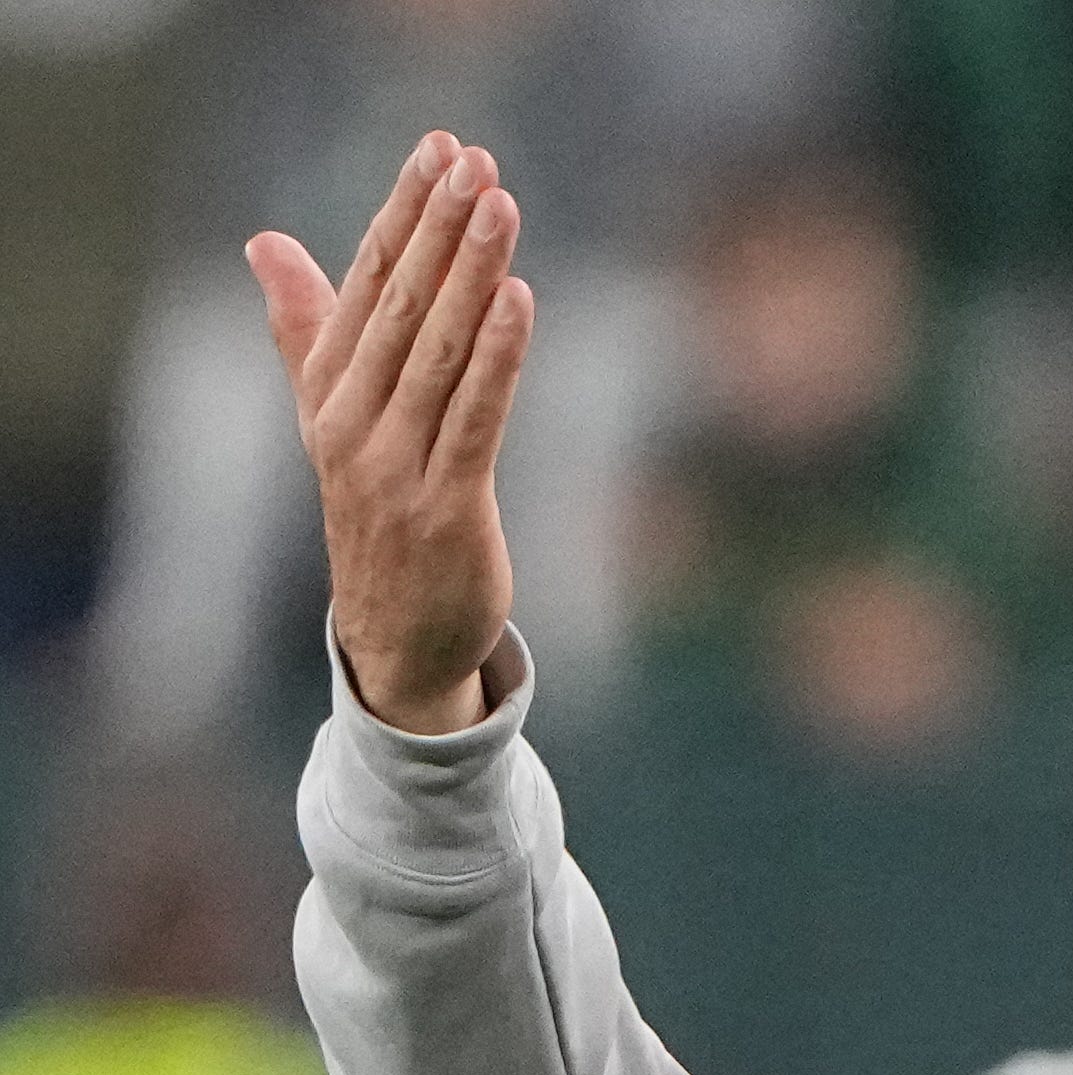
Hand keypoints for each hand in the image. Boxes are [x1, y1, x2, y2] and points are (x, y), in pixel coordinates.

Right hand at [248, 131, 533, 733]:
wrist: (395, 636)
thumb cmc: (375, 516)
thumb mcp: (331, 418)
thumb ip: (305, 329)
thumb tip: (263, 241)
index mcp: (327, 390)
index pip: (368, 280)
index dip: (403, 211)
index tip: (437, 150)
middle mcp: (353, 420)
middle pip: (403, 304)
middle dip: (440, 226)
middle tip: (475, 160)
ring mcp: (397, 464)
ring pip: (440, 350)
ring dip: (473, 274)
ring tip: (501, 206)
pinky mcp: (447, 505)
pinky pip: (475, 416)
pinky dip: (499, 355)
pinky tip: (520, 299)